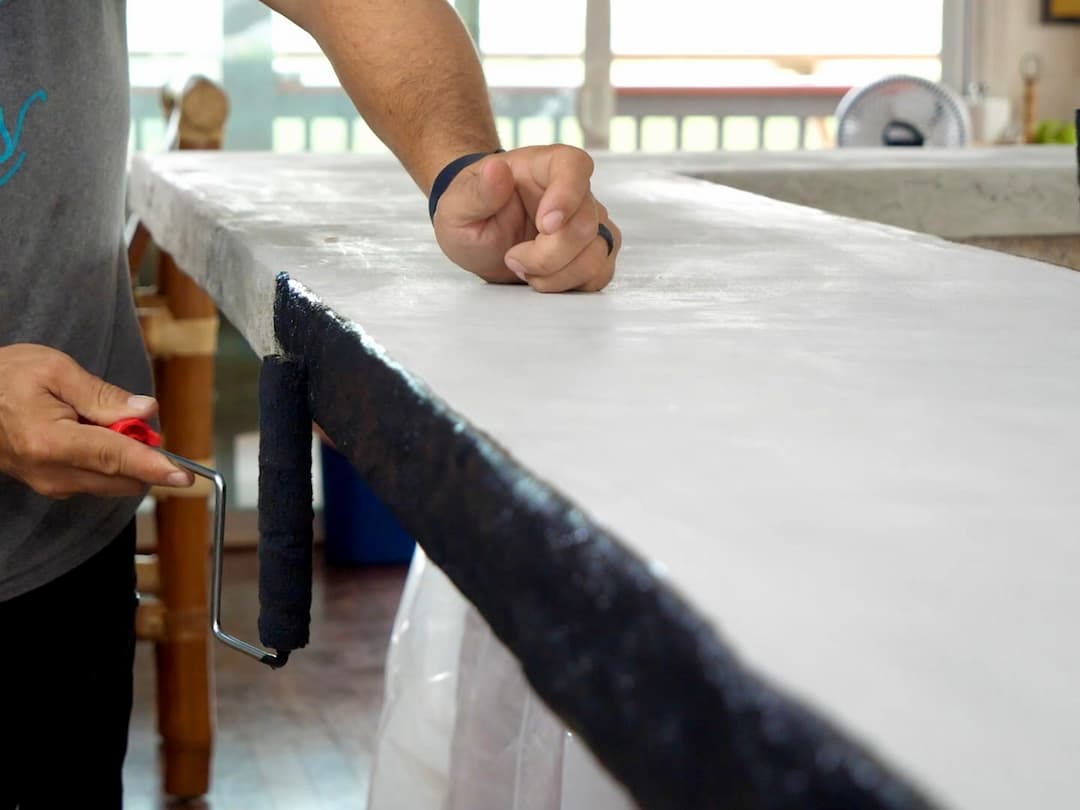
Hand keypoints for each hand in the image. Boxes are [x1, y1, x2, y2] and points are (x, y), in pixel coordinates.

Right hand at [0, 344, 193, 498]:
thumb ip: (104, 394)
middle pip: (122, 478)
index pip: (118, 459)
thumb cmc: (4, 378)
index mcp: (53, 442)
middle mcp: (52, 472)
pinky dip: (106, 461)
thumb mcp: (55, 370)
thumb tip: (145, 411)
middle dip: (141, 454)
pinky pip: (96, 479)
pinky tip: (86, 433)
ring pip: (112, 482)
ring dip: (123, 457)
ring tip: (94, 419)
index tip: (185, 475)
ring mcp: (50, 484)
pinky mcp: (51, 486)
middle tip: (125, 416)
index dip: (156, 467)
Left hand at [431, 145, 620, 292]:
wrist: (478, 237)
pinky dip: (569, 285)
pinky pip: (599, 274)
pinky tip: (542, 278)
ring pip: (596, 255)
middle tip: (512, 258)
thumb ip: (477, 192)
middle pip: (585, 224)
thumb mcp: (457, 206)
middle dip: (547, 255)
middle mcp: (574, 192)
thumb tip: (495, 169)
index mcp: (543, 167)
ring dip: (556, 275)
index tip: (546, 225)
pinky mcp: (592, 253)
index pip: (574, 166)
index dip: (567, 196)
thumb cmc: (470, 213)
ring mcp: (588, 223)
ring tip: (523, 269)